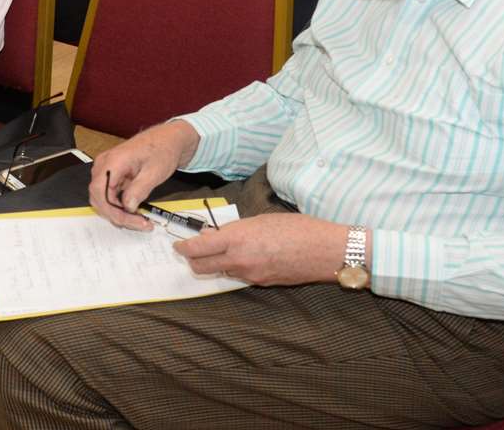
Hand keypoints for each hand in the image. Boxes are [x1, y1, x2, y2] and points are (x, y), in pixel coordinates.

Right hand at [87, 120, 199, 230]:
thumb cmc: (161, 149)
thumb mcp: (154, 172)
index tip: (130, 218)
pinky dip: (119, 206)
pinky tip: (133, 212)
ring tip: (138, 220)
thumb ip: (139, 189)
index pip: (99, 190)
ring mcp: (106, 169)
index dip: (112, 209)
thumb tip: (128, 206)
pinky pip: (109, 195)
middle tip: (139, 223)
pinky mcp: (112, 175)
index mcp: (113, 160)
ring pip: (102, 198)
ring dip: (118, 213)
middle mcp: (105, 164)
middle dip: (117, 214)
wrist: (167, 140)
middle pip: (99, 197)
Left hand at [174, 213, 353, 285]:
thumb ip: (236, 230)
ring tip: (227, 248)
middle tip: (193, 250)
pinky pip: (240, 276)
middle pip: (201, 267)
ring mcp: (250, 275)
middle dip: (192, 260)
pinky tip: (249, 256)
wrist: (325, 251)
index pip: (197, 248)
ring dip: (216, 263)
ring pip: (221, 272)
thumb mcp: (261, 219)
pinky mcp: (262, 284)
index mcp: (237, 239)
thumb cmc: (297, 227)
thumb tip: (218, 235)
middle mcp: (239, 260)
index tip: (178, 245)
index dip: (183, 248)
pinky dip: (236, 267)